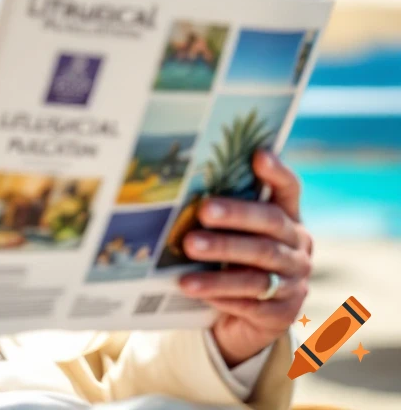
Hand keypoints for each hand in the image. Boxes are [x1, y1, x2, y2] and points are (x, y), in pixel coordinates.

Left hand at [177, 150, 312, 367]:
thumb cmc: (232, 263)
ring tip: (189, 248)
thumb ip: (221, 214)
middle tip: (203, 211)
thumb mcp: (231, 236)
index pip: (288, 190)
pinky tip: (195, 288)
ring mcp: (295, 282)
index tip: (258, 155)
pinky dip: (222, 294)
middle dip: (236, 216)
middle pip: (270, 225)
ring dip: (221, 258)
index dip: (277, 173)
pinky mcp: (283, 314)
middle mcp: (297, 248)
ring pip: (259, 267)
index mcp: (288, 221)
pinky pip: (252, 303)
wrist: (245, 320)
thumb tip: (179, 188)